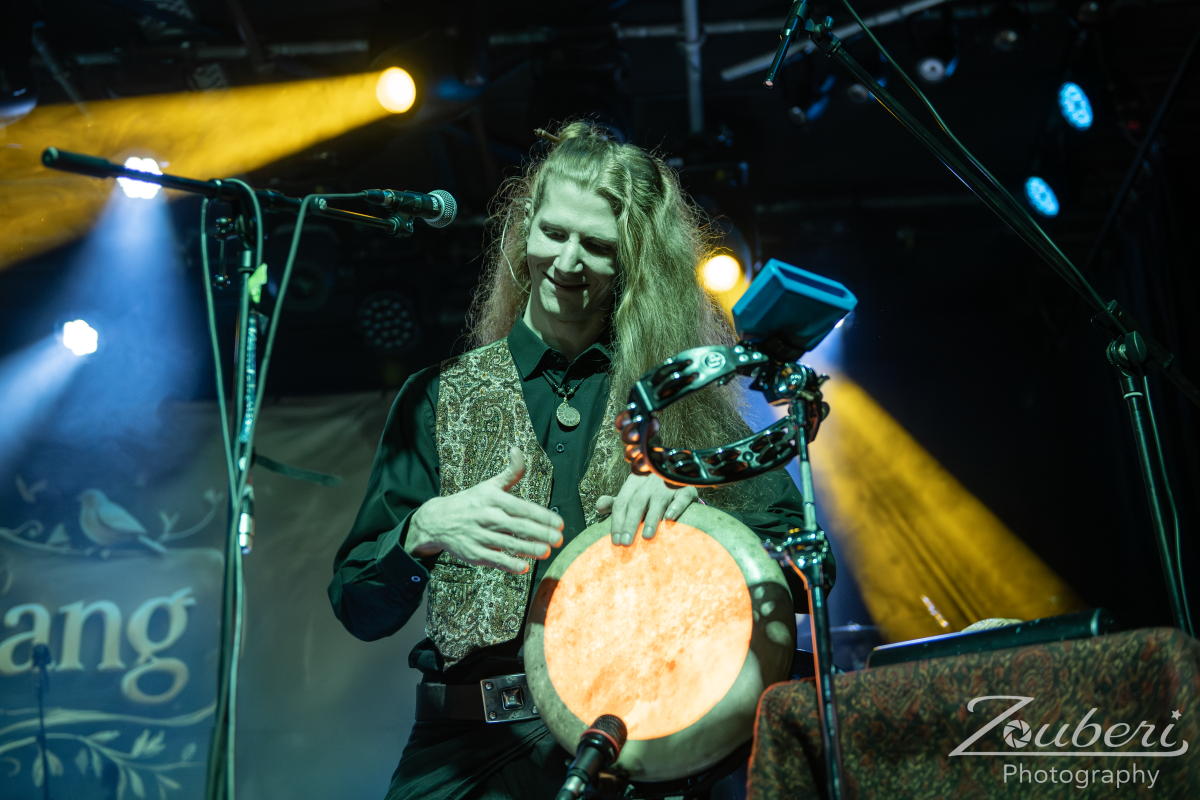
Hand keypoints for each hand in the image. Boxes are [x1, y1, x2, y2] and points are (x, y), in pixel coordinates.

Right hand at [406, 447, 563, 573]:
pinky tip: (524, 567)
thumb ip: (510, 472)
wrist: (437, 520)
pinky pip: (494, 559)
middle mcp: (487, 517)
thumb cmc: (471, 502)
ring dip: (528, 549)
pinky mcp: (473, 553)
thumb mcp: (489, 485)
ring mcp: (479, 536)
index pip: (522, 507)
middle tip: (559, 539)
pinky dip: (509, 564)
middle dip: (540, 533)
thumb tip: (518, 450)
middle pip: (518, 526)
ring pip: (508, 543)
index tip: (559, 523)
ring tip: (547, 552)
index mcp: (493, 499)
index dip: (542, 516)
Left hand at [597, 472, 698, 545]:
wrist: (680, 474)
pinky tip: (670, 518)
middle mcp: (650, 482)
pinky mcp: (687, 488)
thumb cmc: (652, 491)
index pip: (621, 502)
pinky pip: (682, 496)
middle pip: (637, 502)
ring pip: (657, 500)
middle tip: (626, 543)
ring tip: (646, 536)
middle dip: (630, 523)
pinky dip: (676, 506)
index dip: (617, 521)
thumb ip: (615, 502)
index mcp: (634, 482)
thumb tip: (598, 507)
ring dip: (651, 518)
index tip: (616, 541)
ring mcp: (668, 484)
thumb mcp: (633, 494)